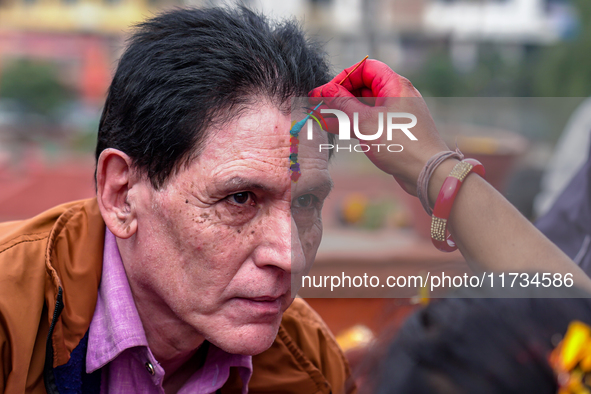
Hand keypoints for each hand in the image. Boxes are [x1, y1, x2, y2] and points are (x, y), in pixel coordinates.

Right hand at [308, 59, 447, 194]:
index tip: (327, 91)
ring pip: (365, 106)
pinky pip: (371, 120)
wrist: (427, 172)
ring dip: (344, 112)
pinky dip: (354, 123)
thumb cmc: (401, 144)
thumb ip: (342, 105)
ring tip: (322, 119)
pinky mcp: (395, 130)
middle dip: (340, 96)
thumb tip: (323, 92)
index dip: (344, 77)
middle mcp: (397, 95)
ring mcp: (397, 113)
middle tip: (320, 106)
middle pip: (363, 87)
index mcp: (395, 85)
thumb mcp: (365, 123)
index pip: (365, 68)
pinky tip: (336, 130)